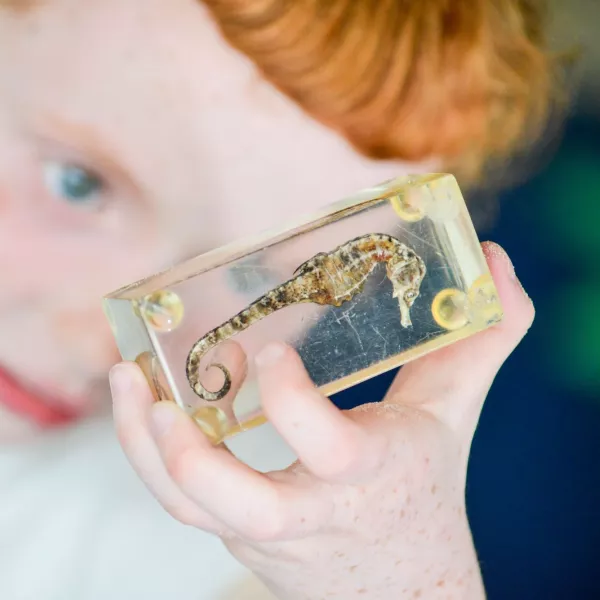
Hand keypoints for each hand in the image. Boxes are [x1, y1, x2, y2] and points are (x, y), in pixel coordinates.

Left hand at [110, 242, 532, 598]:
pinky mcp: (239, 528)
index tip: (269, 351)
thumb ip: (484, 339)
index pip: (328, 450)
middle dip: (193, 456)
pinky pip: (184, 503)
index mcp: (371, 473)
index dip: (291, 402)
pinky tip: (142, 403)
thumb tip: (499, 259)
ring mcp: (268, 526)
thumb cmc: (423, 486)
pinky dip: (150, 455)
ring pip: (192, 508)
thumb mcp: (457, 412)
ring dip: (145, 450)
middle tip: (156, 393)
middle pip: (244, 507)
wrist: (405, 582)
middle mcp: (314, 510)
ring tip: (126, 381)